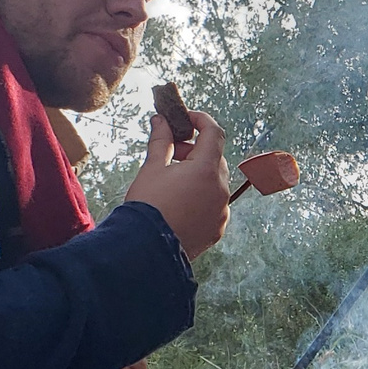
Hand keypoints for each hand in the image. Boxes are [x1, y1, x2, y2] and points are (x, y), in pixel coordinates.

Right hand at [124, 108, 229, 260]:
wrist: (146, 250)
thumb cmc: (147, 206)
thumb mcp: (152, 168)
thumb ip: (161, 141)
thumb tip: (160, 120)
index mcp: (206, 170)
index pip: (214, 133)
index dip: (200, 120)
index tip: (185, 118)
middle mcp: (221, 190)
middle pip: (215, 159)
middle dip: (195, 150)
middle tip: (172, 152)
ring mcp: (222, 211)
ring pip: (215, 183)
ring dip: (198, 175)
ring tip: (172, 181)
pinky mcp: (217, 228)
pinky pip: (214, 205)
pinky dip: (201, 197)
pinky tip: (179, 203)